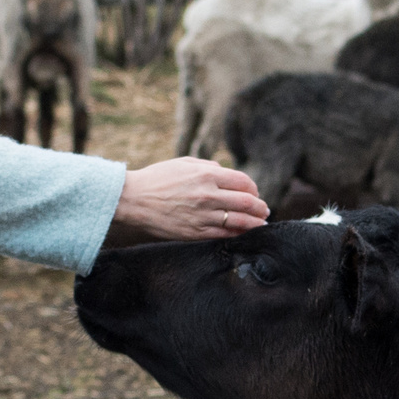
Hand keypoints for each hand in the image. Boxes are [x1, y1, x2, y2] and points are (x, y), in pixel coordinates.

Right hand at [114, 158, 268, 241]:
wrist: (133, 200)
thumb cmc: (157, 179)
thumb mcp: (184, 163)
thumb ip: (208, 166)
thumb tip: (225, 171)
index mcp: (207, 174)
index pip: (244, 182)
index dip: (253, 189)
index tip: (255, 193)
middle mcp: (208, 194)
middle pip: (247, 202)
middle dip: (260, 207)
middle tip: (264, 210)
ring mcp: (203, 215)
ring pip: (240, 221)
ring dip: (255, 223)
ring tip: (261, 224)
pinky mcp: (196, 232)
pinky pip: (225, 234)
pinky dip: (238, 234)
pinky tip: (244, 234)